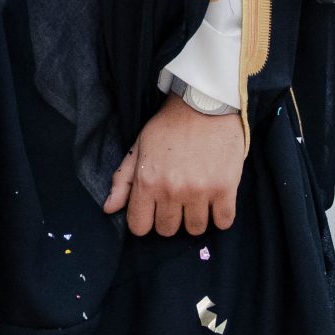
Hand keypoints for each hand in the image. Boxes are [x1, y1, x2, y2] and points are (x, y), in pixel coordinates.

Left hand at [102, 95, 245, 237]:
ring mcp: (200, 191)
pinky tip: (216, 200)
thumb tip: (109, 209)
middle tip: (177, 199)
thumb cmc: (169, 125)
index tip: (154, 210)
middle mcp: (172, 190)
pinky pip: (224, 222)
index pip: (139, 227)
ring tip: (197, 198)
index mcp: (147, 181)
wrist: (205, 103)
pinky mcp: (225, 189)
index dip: (145, 221)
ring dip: (196, 217)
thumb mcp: (139, 147)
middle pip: (168, 230)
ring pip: (196, 229)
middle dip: (170, 219)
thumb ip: (122, 180)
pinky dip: (220, 216)